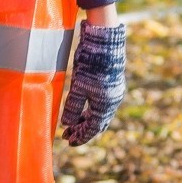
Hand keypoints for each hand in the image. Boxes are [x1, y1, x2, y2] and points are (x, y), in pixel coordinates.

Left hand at [60, 22, 125, 145]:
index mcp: (106, 105)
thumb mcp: (78, 87)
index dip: (81, 136)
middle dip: (82, 130)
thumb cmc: (90, 64)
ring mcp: (114, 92)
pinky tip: (81, 108)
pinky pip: (102, 103)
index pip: (93, 128)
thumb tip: (67, 123)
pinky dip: (91, 110)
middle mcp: (113, 101)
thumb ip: (73, 107)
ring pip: (100, 113)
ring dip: (86, 119)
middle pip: (98, 122)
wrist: (104, 41)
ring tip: (72, 123)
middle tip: (67, 134)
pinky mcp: (112, 83)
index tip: (68, 141)